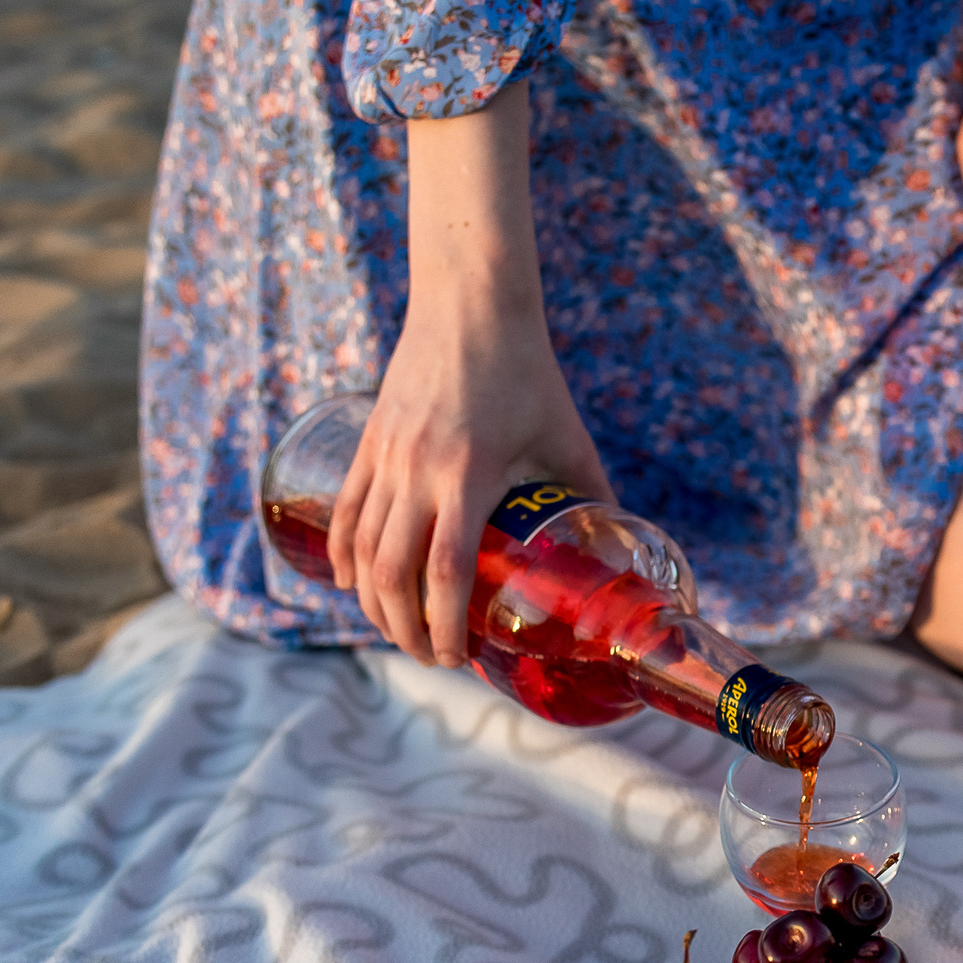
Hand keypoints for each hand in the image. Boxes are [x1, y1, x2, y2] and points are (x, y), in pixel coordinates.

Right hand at [328, 81, 612, 666]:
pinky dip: (345, 555)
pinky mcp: (368, 442)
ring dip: (371, 601)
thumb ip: (589, 487)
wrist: (469, 305)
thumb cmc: (527, 371)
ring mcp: (385, 456)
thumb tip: (617, 535)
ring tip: (396, 632)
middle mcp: (418, 471)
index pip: (445, 570)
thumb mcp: (566, 434)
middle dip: (405, 628)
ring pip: (361, 548)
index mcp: (469, 474)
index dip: (443, 622)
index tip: (455, 656)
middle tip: (430, 657)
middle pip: (393, 573)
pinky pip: (347, 512)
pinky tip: (352, 583)